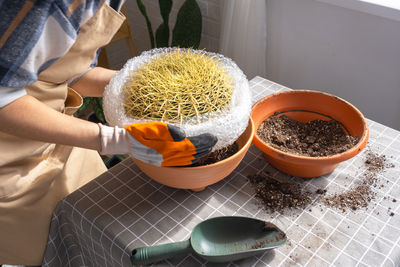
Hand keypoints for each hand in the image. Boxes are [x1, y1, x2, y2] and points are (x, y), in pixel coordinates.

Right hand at [98, 122, 216, 165]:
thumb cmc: (137, 132)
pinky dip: (190, 159)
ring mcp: (165, 160)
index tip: (214, 137)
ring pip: (187, 159)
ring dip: (200, 154)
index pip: (192, 145)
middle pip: (192, 154)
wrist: (124, 142)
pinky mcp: (161, 161)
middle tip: (215, 142)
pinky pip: (180, 162)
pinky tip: (194, 156)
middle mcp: (169, 156)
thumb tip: (184, 134)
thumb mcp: (152, 127)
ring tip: (209, 148)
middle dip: (205, 148)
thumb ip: (168, 131)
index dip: (204, 142)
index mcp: (168, 147)